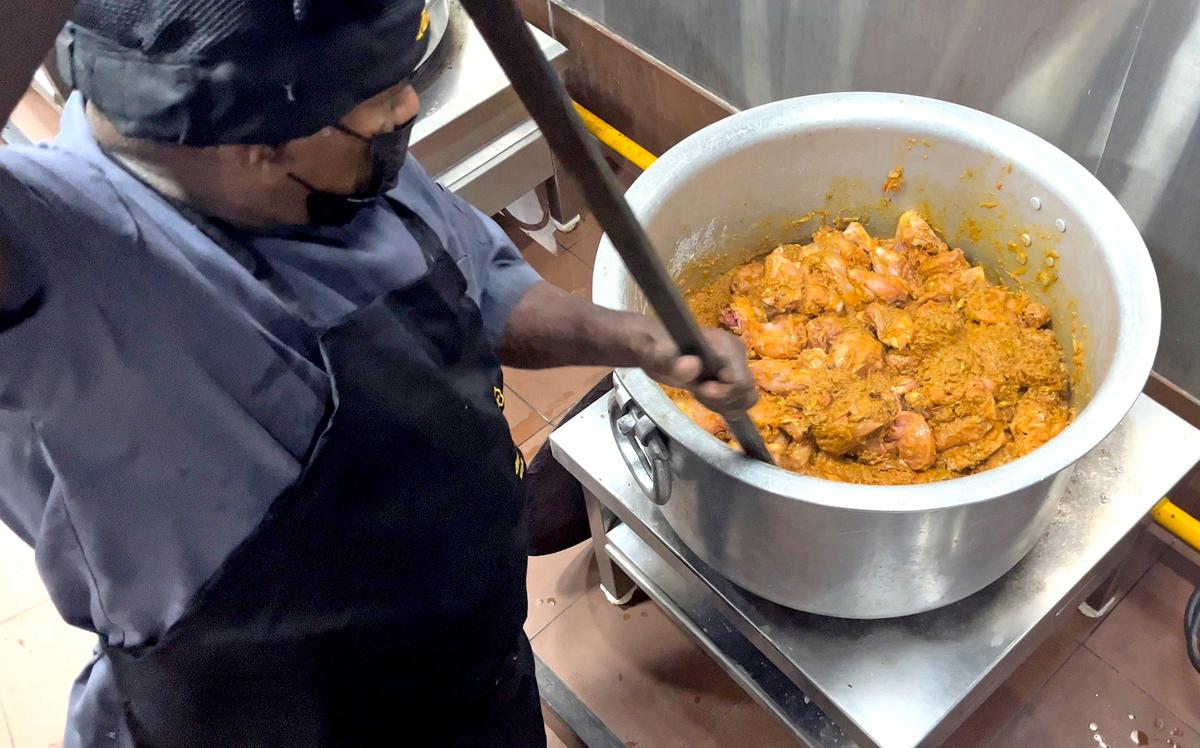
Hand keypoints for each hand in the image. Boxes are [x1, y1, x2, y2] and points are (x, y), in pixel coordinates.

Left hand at [641, 327, 757, 414]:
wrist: (656, 347)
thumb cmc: (656, 351)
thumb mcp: (657, 359)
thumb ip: (672, 363)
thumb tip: (691, 366)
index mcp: (726, 345)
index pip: (741, 383)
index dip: (722, 394)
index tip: (699, 390)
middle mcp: (737, 351)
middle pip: (746, 391)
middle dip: (722, 400)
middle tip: (697, 392)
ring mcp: (738, 361)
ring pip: (746, 397)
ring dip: (723, 403)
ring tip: (700, 392)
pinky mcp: (735, 371)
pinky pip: (742, 396)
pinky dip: (726, 402)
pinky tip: (707, 395)